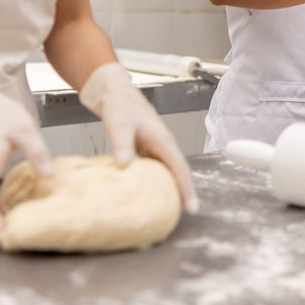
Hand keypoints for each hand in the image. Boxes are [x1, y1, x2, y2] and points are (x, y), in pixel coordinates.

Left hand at [79, 63, 198, 213]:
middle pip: (178, 171)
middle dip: (183, 191)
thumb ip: (122, 144)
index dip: (187, 189)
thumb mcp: (119, 125)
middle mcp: (162, 144)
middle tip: (183, 213)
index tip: (192, 207)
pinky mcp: (145, 147)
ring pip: (167, 169)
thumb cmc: (119, 105)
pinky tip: (147, 190)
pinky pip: (155, 166)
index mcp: (162, 139)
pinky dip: (155, 179)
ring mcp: (154, 145)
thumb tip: (125, 166)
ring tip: (168, 206)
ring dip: (170, 186)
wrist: (113, 91)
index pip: (179, 168)